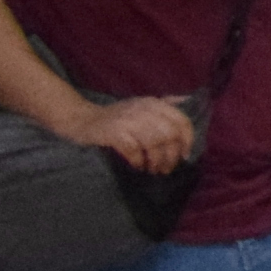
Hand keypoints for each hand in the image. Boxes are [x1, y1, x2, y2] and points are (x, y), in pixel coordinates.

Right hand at [62, 91, 199, 172]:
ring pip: (154, 143)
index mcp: (154, 103)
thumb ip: (165, 103)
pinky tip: (138, 166)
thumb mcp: (142, 105)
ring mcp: (128, 120)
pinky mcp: (113, 132)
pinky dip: (138, 160)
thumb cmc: (117, 116)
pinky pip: (133, 150)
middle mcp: (144, 109)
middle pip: (169, 135)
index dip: (187, 140)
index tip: (185, 156)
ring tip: (154, 170)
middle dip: (171, 155)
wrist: (82, 119)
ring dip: (156, 161)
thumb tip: (188, 101)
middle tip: (167, 168)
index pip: (181, 120)